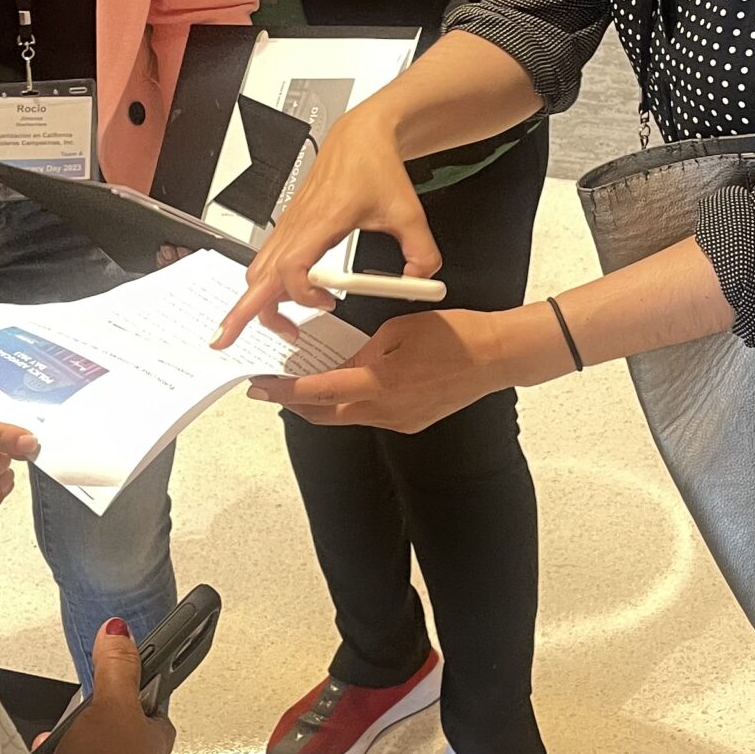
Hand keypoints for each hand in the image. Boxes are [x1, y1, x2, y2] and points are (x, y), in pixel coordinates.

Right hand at [43, 619, 173, 753]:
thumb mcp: (113, 702)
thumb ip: (117, 666)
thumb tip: (120, 632)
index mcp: (158, 740)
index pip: (150, 707)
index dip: (130, 692)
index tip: (114, 683)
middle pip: (116, 731)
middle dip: (91, 724)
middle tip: (78, 720)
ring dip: (73, 748)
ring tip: (60, 744)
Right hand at [213, 105, 438, 346]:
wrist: (360, 137)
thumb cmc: (376, 167)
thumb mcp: (408, 211)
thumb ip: (421, 252)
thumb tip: (421, 281)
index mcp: (322, 220)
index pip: (292, 267)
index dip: (305, 294)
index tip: (330, 303)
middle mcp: (297, 224)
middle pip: (257, 277)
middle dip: (240, 313)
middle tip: (228, 341)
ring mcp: (289, 226)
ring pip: (257, 271)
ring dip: (257, 302)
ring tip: (279, 327)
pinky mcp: (289, 226)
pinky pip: (267, 260)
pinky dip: (265, 285)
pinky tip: (280, 299)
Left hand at [251, 304, 571, 433]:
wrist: (494, 357)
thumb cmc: (453, 335)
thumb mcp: (396, 330)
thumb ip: (363, 350)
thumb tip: (344, 362)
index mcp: (377, 384)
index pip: (316, 392)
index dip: (283, 391)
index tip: (260, 386)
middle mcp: (384, 410)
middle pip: (325, 414)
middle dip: (295, 402)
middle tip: (273, 388)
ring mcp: (398, 421)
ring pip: (347, 416)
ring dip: (324, 402)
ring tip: (308, 383)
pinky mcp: (410, 423)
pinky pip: (371, 415)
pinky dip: (353, 402)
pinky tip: (352, 384)